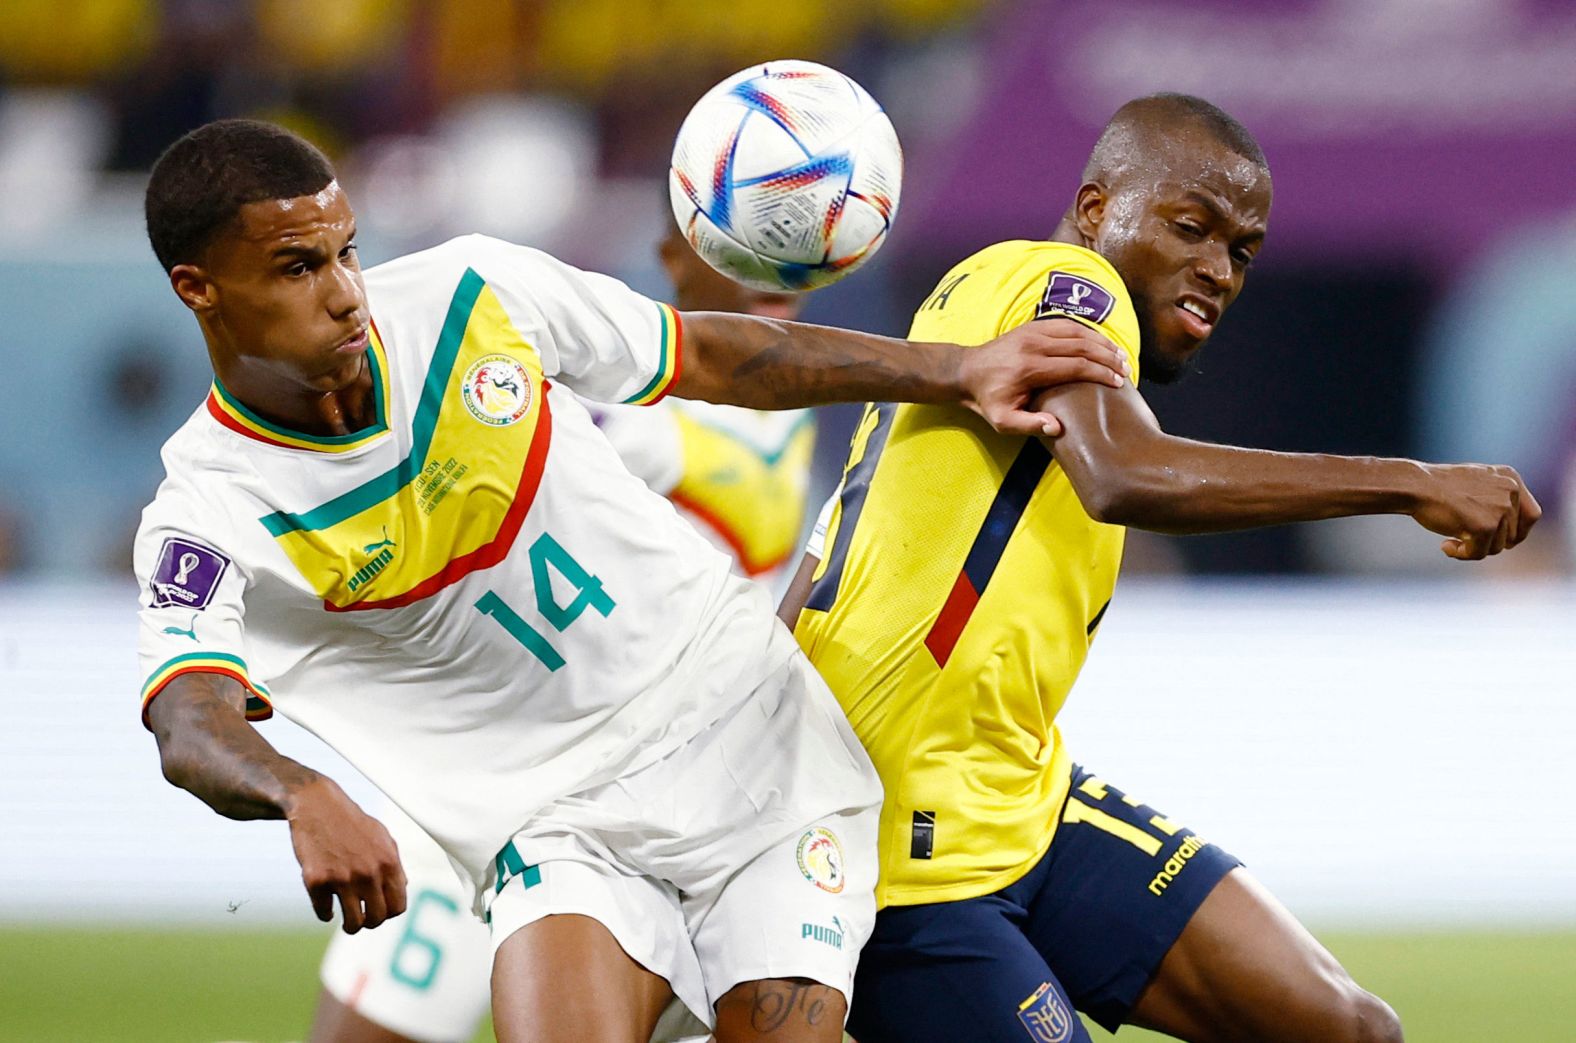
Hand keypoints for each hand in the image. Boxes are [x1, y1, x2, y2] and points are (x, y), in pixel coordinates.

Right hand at [285, 776, 406, 932]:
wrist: (317, 806)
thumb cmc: (352, 823)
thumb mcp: (382, 838)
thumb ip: (394, 864)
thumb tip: (403, 890)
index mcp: (389, 863)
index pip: (398, 906)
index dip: (389, 913)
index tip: (380, 911)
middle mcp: (368, 873)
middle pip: (377, 918)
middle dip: (370, 923)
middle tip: (363, 920)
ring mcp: (342, 878)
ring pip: (353, 923)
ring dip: (350, 926)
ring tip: (348, 923)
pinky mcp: (316, 881)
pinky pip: (324, 913)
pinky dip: (325, 913)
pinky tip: (326, 907)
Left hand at [959, 318, 1128, 435]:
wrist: (965, 371)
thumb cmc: (987, 399)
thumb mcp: (1002, 421)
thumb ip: (1029, 425)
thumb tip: (1057, 427)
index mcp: (1030, 368)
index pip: (1076, 366)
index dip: (1101, 373)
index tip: (1118, 382)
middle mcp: (1034, 345)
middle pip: (1082, 346)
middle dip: (1108, 357)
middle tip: (1126, 369)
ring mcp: (1033, 332)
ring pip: (1077, 331)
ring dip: (1102, 342)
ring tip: (1120, 355)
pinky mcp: (1033, 326)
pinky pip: (1066, 324)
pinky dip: (1087, 332)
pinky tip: (1100, 342)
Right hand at [1410, 463, 1540, 559]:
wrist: (1415, 485)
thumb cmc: (1437, 487)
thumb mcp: (1476, 483)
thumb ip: (1497, 498)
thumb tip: (1511, 532)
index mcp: (1511, 477)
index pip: (1532, 515)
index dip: (1518, 533)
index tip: (1502, 541)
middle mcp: (1511, 490)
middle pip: (1513, 535)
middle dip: (1490, 543)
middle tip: (1465, 541)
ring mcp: (1500, 508)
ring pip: (1497, 547)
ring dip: (1474, 549)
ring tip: (1451, 540)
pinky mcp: (1485, 526)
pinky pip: (1479, 553)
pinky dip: (1462, 554)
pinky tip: (1445, 545)